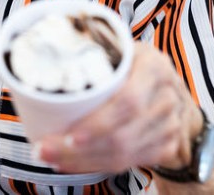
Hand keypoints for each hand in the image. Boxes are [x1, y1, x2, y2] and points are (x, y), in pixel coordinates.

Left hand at [36, 42, 203, 175]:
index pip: (127, 101)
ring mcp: (170, 124)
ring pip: (125, 153)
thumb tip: (41, 51)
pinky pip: (130, 163)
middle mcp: (165, 96)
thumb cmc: (135, 65)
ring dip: (84, 160)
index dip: (98, 122)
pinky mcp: (167, 146)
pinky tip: (74, 162)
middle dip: (80, 148)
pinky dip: (98, 165)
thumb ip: (93, 49)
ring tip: (52, 157)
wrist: (173, 90)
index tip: (67, 134)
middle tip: (46, 149)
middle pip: (123, 134)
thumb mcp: (121, 48)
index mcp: (153, 65)